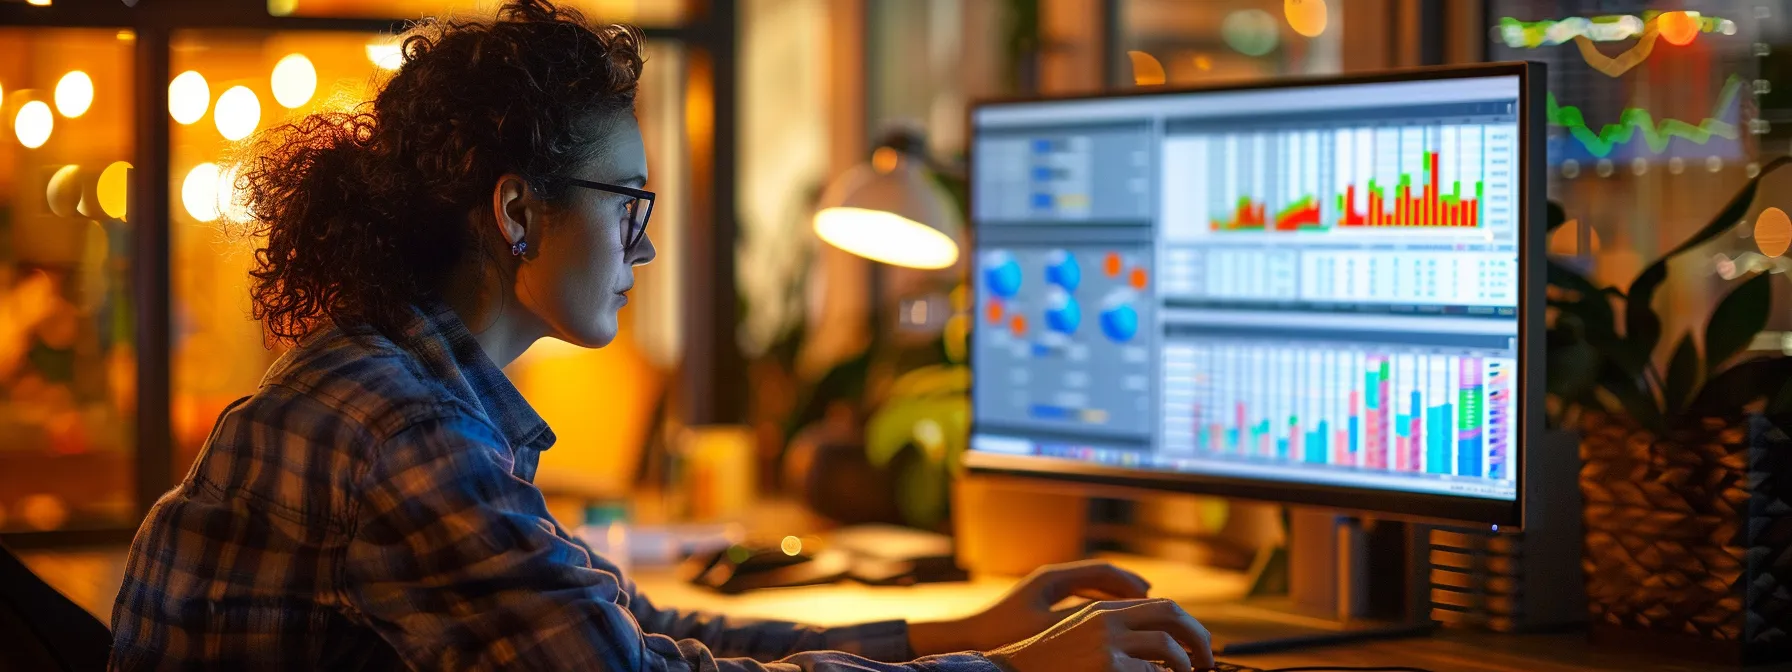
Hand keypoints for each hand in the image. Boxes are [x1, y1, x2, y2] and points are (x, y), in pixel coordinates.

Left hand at [911, 560, 1153, 654]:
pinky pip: (1075, 599)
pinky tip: (1107, 623)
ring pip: (1087, 587)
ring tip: (1136, 610)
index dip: (1129, 582)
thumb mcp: (1049, 628)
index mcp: (1054, 578)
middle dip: (1125, 587)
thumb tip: (1119, 620)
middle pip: (1097, 575)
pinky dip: (1095, 606)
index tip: (1151, 593)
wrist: (968, 637)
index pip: (1102, 571)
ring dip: (1111, 596)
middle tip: (1151, 600)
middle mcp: (1050, 578)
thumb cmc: (1004, 634)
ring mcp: (1043, 590)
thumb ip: (1084, 622)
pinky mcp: (1038, 603)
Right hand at [986, 599, 1213, 671]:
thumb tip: (1153, 641)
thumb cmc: (1043, 664)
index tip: (1198, 645)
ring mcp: (1106, 643)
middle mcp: (1105, 619)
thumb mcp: (1075, 636)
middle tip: (1207, 662)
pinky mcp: (1105, 667)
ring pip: (1168, 646)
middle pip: (1171, 614)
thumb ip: (1108, 629)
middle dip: (1198, 638)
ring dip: (1185, 665)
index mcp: (1101, 610)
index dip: (1187, 625)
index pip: (1159, 606)